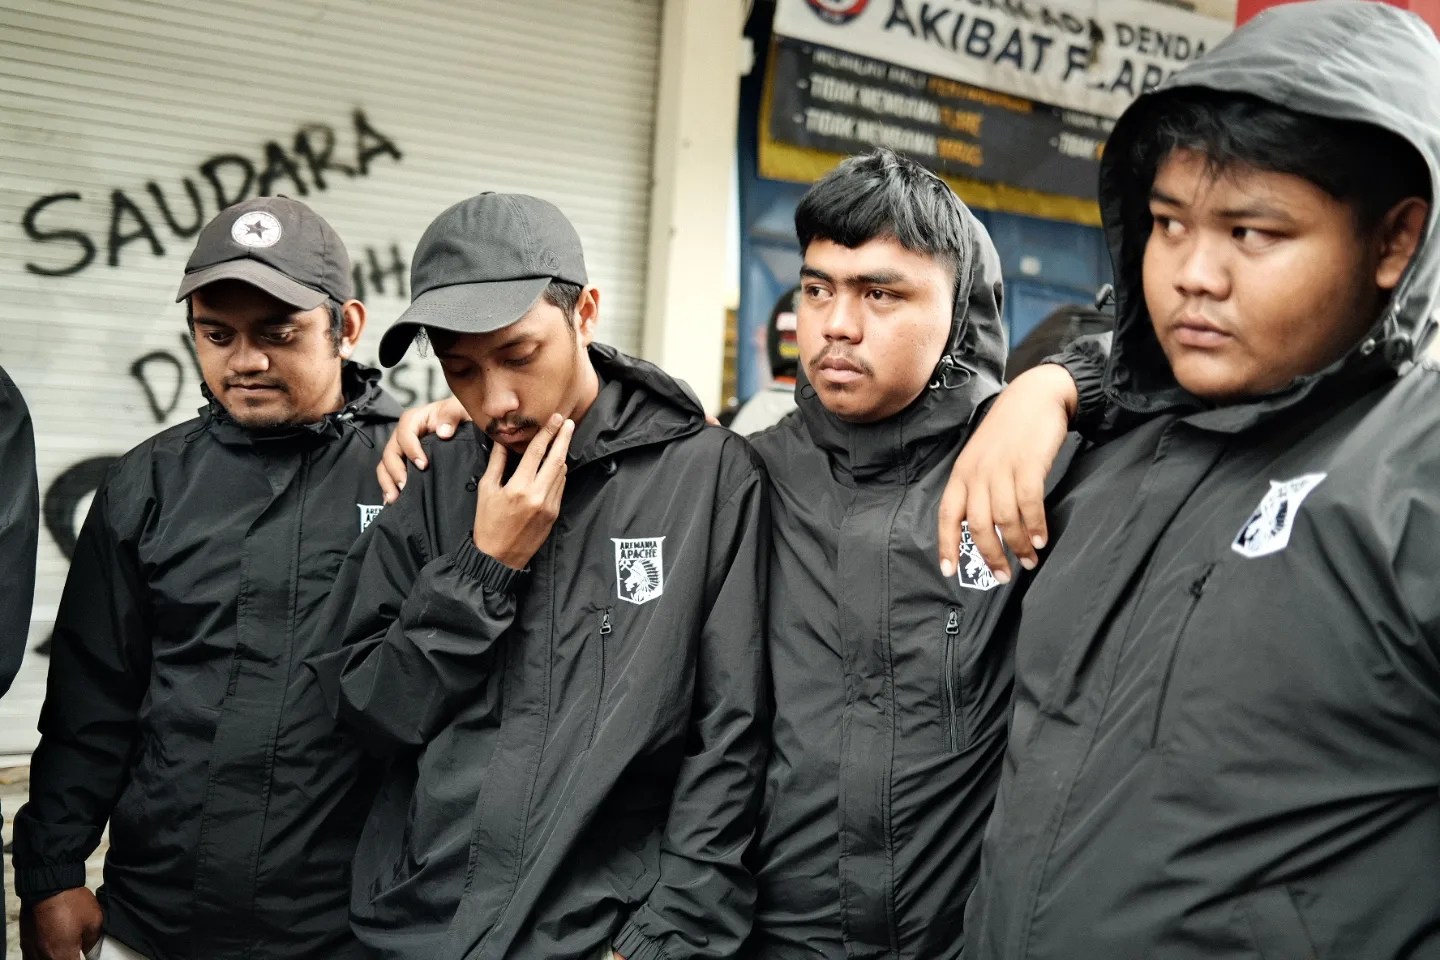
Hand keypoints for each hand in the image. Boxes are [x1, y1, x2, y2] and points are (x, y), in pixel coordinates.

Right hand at [21, 887, 102, 959]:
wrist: (49, 884)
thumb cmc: (71, 902)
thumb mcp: (94, 921)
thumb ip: (92, 942)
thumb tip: (90, 952)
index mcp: (61, 955)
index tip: (85, 955)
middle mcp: (43, 956)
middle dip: (68, 958)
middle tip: (76, 951)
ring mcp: (32, 950)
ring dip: (56, 957)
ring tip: (65, 950)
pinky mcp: (26, 942)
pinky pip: (32, 957)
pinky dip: (43, 955)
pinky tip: (52, 950)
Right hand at [377, 396, 471, 503]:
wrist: (466, 426)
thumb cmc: (462, 415)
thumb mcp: (460, 409)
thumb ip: (452, 414)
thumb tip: (443, 432)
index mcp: (415, 419)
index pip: (405, 432)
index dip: (411, 449)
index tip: (423, 465)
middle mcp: (404, 435)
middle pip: (391, 452)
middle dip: (395, 471)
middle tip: (404, 487)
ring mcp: (403, 450)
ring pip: (386, 465)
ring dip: (387, 482)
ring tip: (394, 498)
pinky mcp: (405, 463)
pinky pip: (390, 475)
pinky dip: (389, 487)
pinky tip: (394, 501)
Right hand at [472, 414, 573, 569]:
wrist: (498, 557)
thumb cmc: (488, 523)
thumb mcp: (487, 489)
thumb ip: (497, 463)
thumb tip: (503, 441)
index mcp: (519, 487)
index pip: (537, 452)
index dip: (547, 432)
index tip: (556, 419)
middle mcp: (538, 495)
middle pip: (556, 458)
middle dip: (564, 438)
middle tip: (569, 422)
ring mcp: (549, 505)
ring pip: (561, 472)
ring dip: (562, 454)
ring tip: (562, 439)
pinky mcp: (555, 514)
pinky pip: (560, 487)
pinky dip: (559, 473)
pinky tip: (556, 464)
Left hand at [937, 363, 1076, 583]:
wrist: (1035, 396)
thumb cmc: (1010, 431)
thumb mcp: (983, 458)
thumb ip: (979, 488)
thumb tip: (985, 526)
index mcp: (962, 473)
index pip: (948, 515)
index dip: (946, 544)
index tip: (949, 571)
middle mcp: (978, 473)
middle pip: (978, 526)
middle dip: (990, 556)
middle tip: (1003, 575)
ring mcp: (1002, 469)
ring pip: (1005, 520)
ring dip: (1017, 545)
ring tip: (1029, 560)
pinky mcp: (1028, 465)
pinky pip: (1029, 504)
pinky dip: (1035, 526)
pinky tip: (1041, 539)